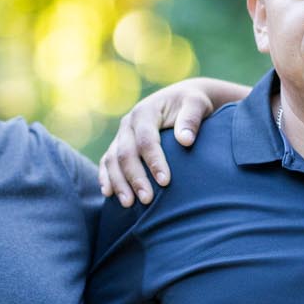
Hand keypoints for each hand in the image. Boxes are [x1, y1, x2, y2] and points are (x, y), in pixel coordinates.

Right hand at [97, 77, 245, 205]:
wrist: (182, 99)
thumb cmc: (192, 104)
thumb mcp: (196, 104)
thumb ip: (191, 119)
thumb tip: (185, 140)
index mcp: (146, 112)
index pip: (146, 140)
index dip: (154, 161)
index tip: (166, 182)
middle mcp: (128, 123)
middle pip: (125, 153)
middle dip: (135, 178)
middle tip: (147, 200)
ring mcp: (121, 135)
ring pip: (112, 160)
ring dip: (119, 183)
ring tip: (128, 204)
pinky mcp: (119, 145)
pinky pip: (106, 162)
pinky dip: (106, 177)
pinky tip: (109, 194)